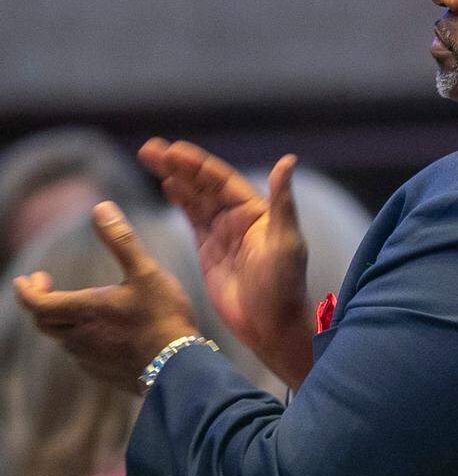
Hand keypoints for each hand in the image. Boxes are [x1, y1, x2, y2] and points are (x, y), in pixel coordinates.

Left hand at [14, 202, 198, 392]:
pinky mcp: (104, 373)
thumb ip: (121, 241)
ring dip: (64, 321)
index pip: (35, 303)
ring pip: (65, 339)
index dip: (26, 290)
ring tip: (82, 308)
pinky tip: (105, 333)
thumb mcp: (147, 272)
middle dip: (42, 301)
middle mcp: (79, 337)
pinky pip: (84, 356)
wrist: (179, 367)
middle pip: (45, 321)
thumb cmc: (163, 317)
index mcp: (84, 311)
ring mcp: (90, 359)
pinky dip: (84, 340)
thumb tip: (100, 207)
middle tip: (48, 285)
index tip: (28, 278)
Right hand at [137, 138, 312, 388]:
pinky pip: (193, 219)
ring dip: (175, 178)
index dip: (197, 164)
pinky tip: (167, 186)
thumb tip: (288, 160)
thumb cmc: (284, 286)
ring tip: (150, 158)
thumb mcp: (285, 242)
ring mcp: (224, 234)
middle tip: (149, 149)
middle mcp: (241, 218)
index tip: (172, 149)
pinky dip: (180, 202)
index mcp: (258, 212)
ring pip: (195, 199)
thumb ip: (282, 202)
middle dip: (178, 166)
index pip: (222, 180)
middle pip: (204, 184)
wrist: (272, 326)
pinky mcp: (210, 251)